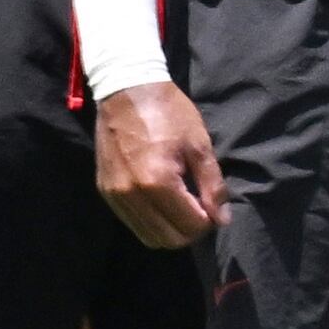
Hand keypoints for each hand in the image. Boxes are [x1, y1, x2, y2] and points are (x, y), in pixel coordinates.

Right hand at [96, 80, 228, 248]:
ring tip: (183, 208)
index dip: (208, 222)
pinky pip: (132, 222)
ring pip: (148, 237)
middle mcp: (131, 194)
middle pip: (168, 239)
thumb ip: (212, 186)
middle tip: (201, 211)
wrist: (126, 89)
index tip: (214, 208)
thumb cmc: (168, 112)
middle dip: (190, 231)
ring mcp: (114, 195)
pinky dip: (151, 222)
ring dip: (170, 231)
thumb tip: (222, 219)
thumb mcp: (199, 145)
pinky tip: (163, 203)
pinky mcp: (105, 191)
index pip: (189, 226)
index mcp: (157, 181)